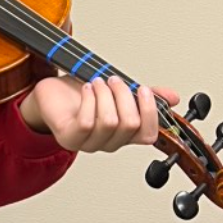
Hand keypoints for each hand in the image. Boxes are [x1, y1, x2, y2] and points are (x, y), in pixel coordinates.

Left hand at [18, 75, 180, 153]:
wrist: (50, 96)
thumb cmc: (80, 95)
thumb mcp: (117, 91)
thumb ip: (143, 95)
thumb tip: (173, 97)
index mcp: (123, 134)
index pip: (148, 135)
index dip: (150, 112)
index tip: (144, 89)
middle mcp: (107, 142)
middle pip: (129, 124)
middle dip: (124, 96)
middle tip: (114, 79)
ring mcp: (87, 143)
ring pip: (109, 122)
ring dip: (105, 96)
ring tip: (97, 82)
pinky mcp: (68, 137)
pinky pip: (86, 122)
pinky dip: (89, 100)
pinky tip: (87, 89)